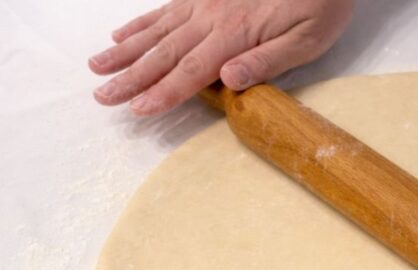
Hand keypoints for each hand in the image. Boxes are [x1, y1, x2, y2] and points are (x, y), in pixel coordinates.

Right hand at [88, 0, 353, 115]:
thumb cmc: (320, 5)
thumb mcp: (307, 39)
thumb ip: (267, 61)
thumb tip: (228, 81)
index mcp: (235, 36)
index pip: (191, 72)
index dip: (163, 93)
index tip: (137, 110)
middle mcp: (212, 18)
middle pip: (164, 53)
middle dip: (131, 77)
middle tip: (101, 96)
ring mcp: (205, 2)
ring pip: (157, 31)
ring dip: (126, 51)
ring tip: (97, 66)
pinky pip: (165, 10)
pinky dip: (141, 23)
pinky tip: (121, 34)